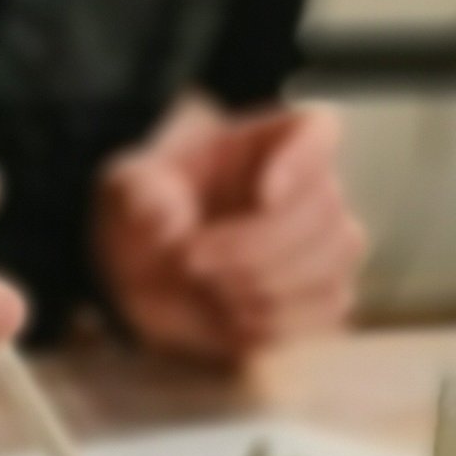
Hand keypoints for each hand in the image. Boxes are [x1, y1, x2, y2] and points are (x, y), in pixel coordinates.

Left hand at [94, 100, 365, 362]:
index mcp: (275, 140)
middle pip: (323, 211)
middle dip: (252, 247)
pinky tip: (227, 315)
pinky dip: (271, 322)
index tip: (265, 195)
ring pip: (327, 266)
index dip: (302, 163)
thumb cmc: (150, 214)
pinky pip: (322, 312)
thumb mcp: (127, 191)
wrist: (148, 272)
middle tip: (187, 258)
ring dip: (259, 288)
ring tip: (205, 286)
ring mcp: (327, 244)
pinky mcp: (322, 296)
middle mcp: (314, 187)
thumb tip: (159, 220)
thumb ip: (139, 197)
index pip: (317, 133)